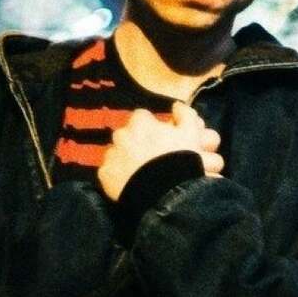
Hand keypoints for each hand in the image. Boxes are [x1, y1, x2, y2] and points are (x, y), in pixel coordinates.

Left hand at [98, 102, 222, 200]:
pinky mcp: (105, 175)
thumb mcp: (191, 133)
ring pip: (118, 153)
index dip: (153, 127)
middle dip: (137, 142)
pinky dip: (119, 176)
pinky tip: (133, 184)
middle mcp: (121, 134)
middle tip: (153, 157)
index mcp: (140, 122)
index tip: (162, 138)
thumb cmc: (180, 158)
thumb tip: (177, 105)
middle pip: (127, 134)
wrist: (167, 191)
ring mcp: (112, 154)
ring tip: (144, 173)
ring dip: (127, 159)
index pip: (143, 117)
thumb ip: (185, 114)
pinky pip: (111, 172)